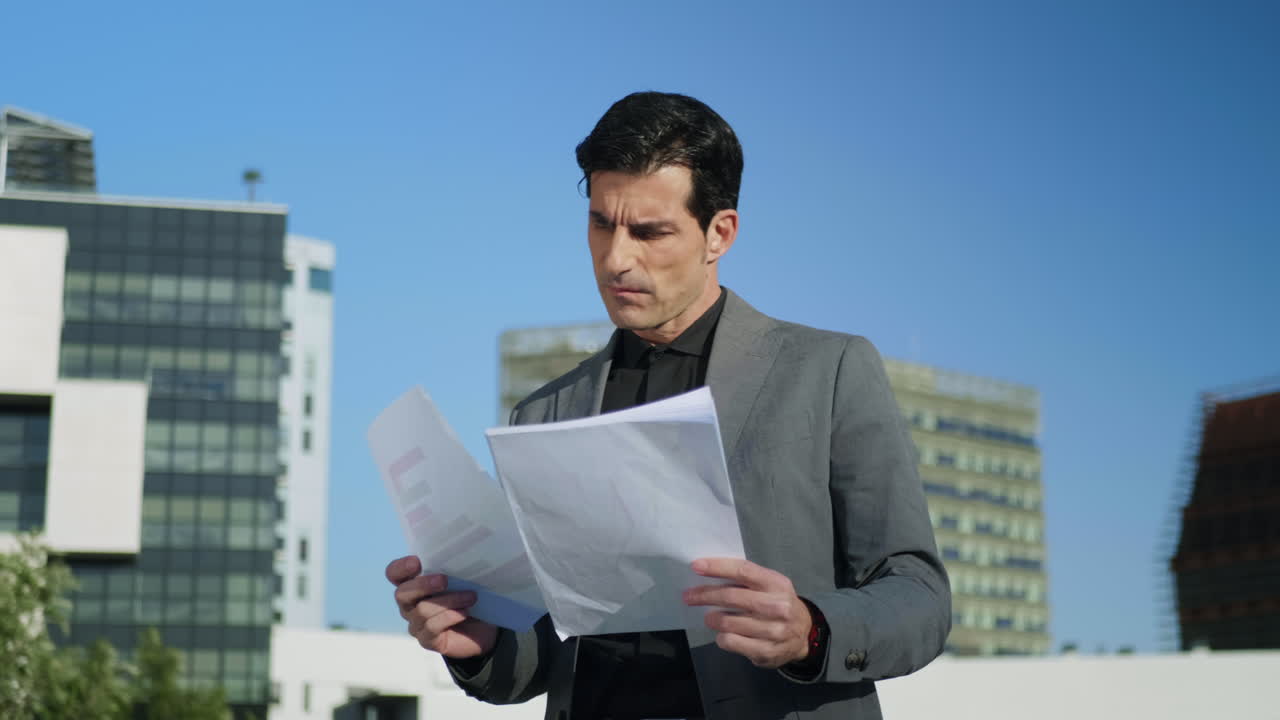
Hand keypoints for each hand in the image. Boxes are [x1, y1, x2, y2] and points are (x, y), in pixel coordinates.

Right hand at [385, 555, 497, 658]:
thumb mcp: (462, 578)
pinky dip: (450, 616)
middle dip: (423, 585)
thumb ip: (452, 567)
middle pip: (401, 593)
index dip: (400, 568)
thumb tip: (459, 552)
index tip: (417, 562)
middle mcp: (409, 604)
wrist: (484, 627)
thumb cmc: (469, 595)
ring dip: (449, 600)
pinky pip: (432, 627)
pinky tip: (465, 612)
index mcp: (413, 583)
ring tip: (471, 596)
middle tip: (444, 580)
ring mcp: (416, 624)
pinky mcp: (428, 640)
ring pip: (422, 610)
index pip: (394, 573)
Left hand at [682, 558, 812, 668]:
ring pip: (729, 622)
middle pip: (731, 596)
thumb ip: (747, 580)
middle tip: (689, 596)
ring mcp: (773, 630)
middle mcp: (777, 606)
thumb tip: (709, 574)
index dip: (718, 567)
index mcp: (776, 583)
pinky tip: (723, 635)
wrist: (805, 634)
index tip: (696, 566)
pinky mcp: (767, 651)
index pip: (743, 570)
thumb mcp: (771, 586)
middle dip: (705, 595)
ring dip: (712, 619)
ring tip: (709, 618)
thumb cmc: (779, 603)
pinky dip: (722, 638)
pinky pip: (732, 642)